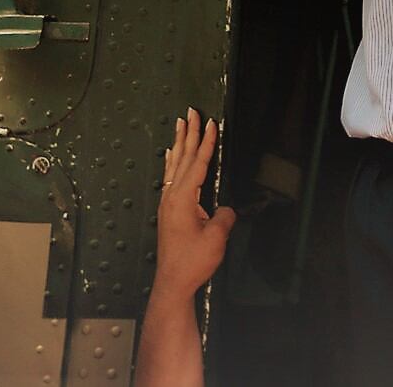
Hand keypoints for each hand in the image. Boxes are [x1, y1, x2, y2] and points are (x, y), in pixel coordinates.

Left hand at [153, 109, 234, 301]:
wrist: (173, 282)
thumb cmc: (194, 261)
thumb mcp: (216, 238)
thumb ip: (224, 217)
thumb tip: (225, 210)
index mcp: (184, 198)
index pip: (198, 163)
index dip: (206, 143)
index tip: (211, 122)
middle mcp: (172, 196)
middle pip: (183, 158)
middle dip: (189, 133)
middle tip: (192, 111)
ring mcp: (167, 204)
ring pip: (174, 166)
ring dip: (179, 143)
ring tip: (179, 124)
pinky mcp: (168, 212)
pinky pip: (170, 177)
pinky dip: (172, 162)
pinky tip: (171, 156)